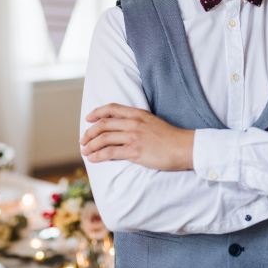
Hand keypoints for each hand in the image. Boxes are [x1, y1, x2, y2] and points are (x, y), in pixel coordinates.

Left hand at [79, 104, 194, 170]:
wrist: (184, 147)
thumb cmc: (171, 138)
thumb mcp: (153, 122)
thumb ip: (138, 122)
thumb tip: (124, 128)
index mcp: (138, 114)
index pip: (111, 108)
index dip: (96, 112)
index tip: (88, 118)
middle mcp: (133, 123)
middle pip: (103, 125)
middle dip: (89, 132)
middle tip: (83, 140)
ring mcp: (133, 137)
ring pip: (103, 138)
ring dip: (90, 145)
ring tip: (85, 151)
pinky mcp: (134, 151)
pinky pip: (110, 152)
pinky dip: (98, 156)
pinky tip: (93, 159)